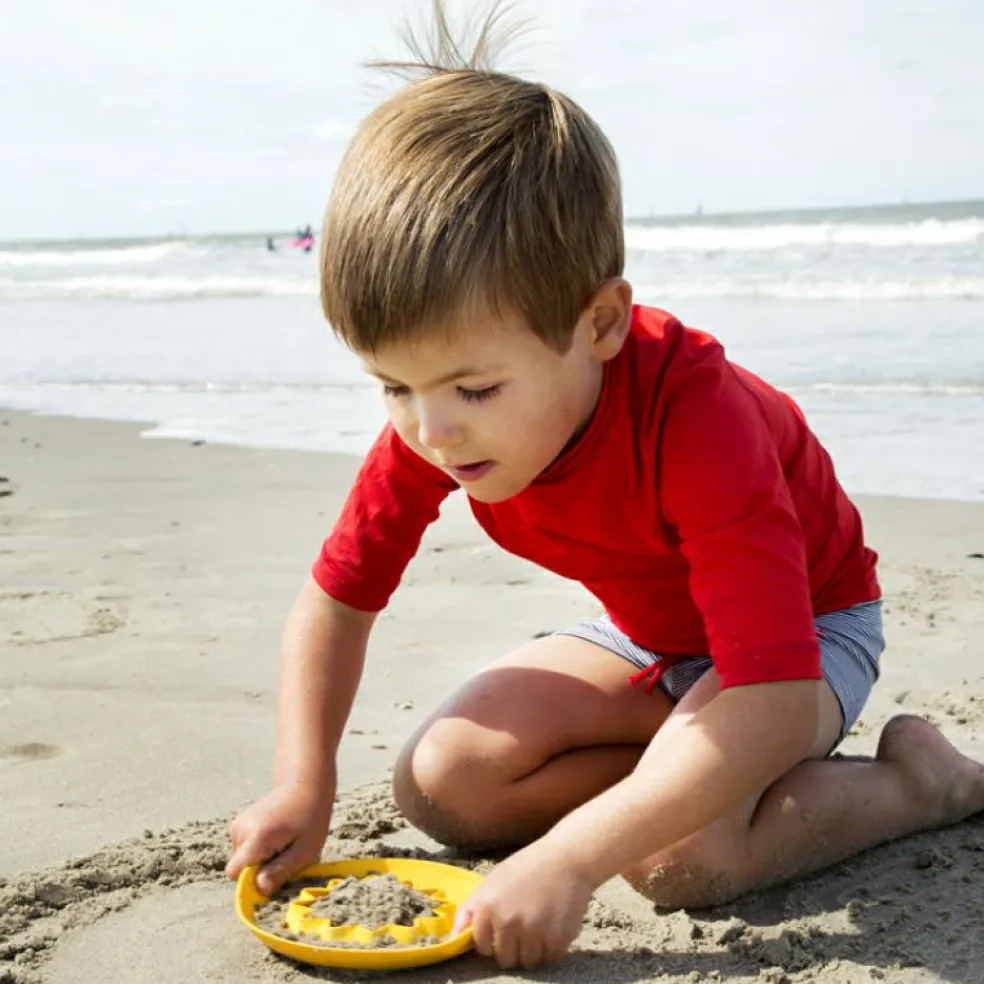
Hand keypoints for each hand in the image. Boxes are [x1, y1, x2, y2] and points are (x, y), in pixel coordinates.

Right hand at [226, 781, 333, 895]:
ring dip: (260, 858)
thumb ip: (281, 871)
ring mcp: (238, 824)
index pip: (236, 873)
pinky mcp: (239, 822)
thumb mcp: (305, 850)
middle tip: (285, 854)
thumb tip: (259, 889)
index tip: (274, 875)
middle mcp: (241, 829)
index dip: (252, 881)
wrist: (305, 784)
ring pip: (242, 858)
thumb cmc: (311, 818)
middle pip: (240, 868)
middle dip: (260, 869)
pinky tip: (276, 835)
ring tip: (282, 842)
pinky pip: (243, 848)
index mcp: (256, 837)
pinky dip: (258, 848)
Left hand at [453, 842, 594, 967]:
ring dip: (533, 949)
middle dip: (513, 947)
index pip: (482, 947)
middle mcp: (508, 921)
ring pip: (528, 962)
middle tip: (525, 925)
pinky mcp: (558, 937)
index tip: (504, 926)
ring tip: (540, 923)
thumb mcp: (493, 880)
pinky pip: (550, 958)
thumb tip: (452, 937)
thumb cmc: (527, 867)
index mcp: (488, 906)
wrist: (566, 857)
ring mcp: (533, 931)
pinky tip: (554, 924)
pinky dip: (552, 947)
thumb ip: (472, 909)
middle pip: (505, 959)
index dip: (493, 939)